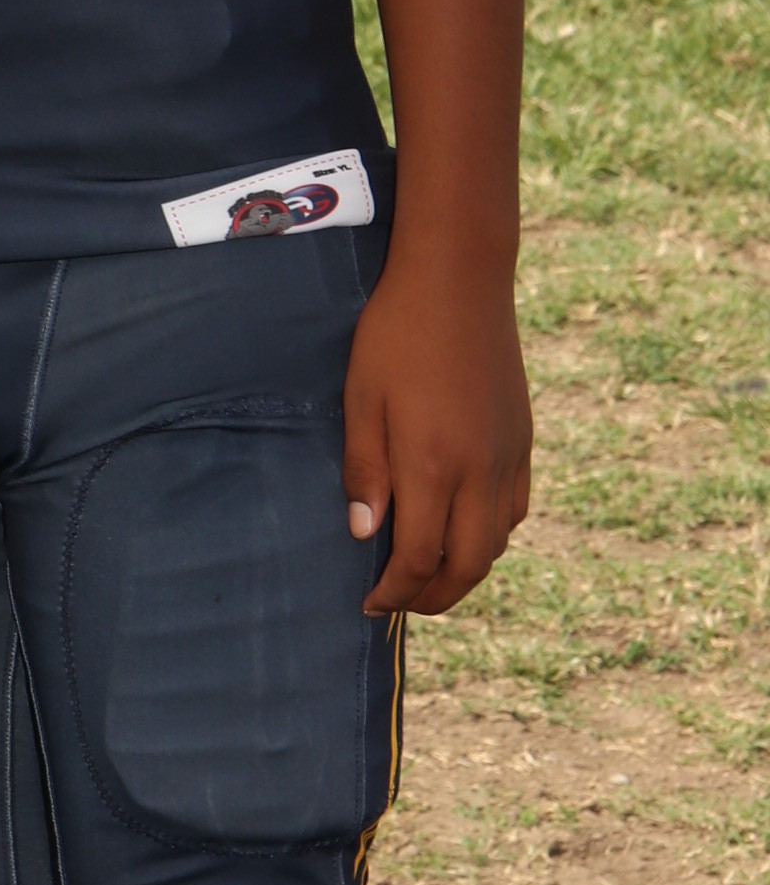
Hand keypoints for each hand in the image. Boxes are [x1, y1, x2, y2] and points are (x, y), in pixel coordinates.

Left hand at [341, 261, 531, 616]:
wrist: (460, 281)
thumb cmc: (396, 334)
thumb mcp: (362, 398)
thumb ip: (365, 470)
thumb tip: (365, 534)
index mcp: (433, 465)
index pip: (419, 558)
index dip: (394, 592)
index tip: (369, 603)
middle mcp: (480, 471)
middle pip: (467, 566)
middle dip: (433, 598)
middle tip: (400, 603)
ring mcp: (509, 457)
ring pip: (497, 544)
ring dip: (465, 572)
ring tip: (428, 575)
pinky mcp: (523, 440)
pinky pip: (515, 510)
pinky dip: (490, 536)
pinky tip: (463, 530)